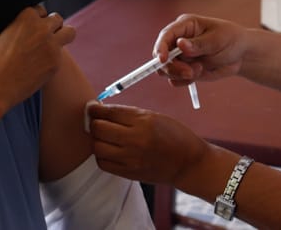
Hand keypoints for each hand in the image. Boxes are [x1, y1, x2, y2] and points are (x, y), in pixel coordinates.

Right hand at [0, 6, 75, 115]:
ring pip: (70, 32)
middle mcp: (41, 27)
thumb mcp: (3, 34)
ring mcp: (51, 44)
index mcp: (26, 16)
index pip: (40, 10)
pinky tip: (39, 69)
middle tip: (42, 40)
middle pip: (57, 19)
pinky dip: (53, 60)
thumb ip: (21, 28)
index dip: (37, 21)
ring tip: (51, 48)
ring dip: (63, 37)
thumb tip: (31, 31)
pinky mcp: (56, 62)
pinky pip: (61, 56)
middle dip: (52, 27)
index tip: (32, 31)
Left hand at [87, 103, 208, 184]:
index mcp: (144, 121)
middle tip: (97, 121)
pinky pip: (103, 163)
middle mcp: (136, 139)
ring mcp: (131, 158)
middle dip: (94, 122)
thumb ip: (128, 115)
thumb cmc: (173, 136)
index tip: (92, 107)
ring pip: (97, 147)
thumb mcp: (154, 117)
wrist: (188, 163)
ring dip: (96, 140)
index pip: (109, 112)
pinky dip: (101, 155)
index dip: (95, 108)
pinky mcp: (129, 173)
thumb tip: (101, 112)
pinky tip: (109, 150)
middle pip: (99, 129)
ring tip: (103, 136)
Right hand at [152, 14, 246, 85]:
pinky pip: (176, 79)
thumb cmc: (231, 39)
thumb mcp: (218, 39)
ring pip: (167, 70)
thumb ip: (199, 44)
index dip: (161, 47)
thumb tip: (180, 44)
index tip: (163, 60)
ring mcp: (180, 56)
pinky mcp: (184, 69)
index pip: (166, 36)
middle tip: (191, 72)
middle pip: (162, 56)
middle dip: (173, 67)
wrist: (241, 54)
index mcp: (184, 26)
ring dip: (181, 74)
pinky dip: (184, 81)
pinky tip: (198, 75)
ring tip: (200, 69)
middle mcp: (178, 40)